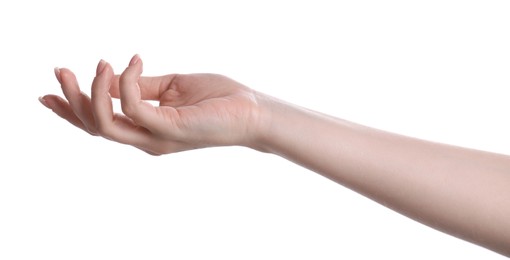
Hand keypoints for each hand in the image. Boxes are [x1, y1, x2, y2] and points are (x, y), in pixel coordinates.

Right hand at [39, 55, 263, 154]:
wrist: (252, 111)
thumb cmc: (218, 99)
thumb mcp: (172, 87)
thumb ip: (142, 87)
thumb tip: (115, 77)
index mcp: (146, 129)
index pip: (100, 123)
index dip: (71, 110)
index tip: (47, 91)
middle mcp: (146, 138)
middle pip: (94, 127)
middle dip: (71, 100)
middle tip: (61, 70)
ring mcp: (156, 138)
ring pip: (105, 125)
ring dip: (92, 93)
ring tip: (98, 64)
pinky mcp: (170, 129)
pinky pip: (134, 107)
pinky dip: (127, 82)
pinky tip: (136, 61)